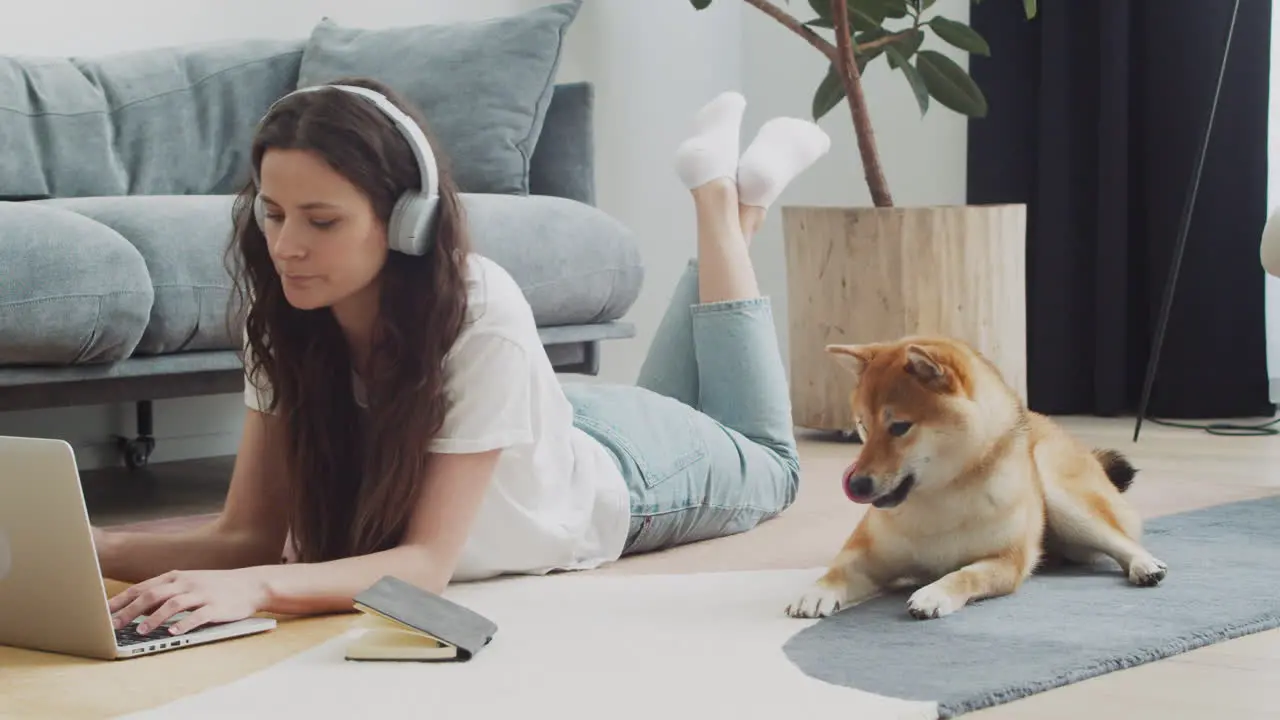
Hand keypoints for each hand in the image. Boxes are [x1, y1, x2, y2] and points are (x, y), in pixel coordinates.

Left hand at [108, 568, 268, 634]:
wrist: (251, 585)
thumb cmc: (216, 587)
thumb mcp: (189, 583)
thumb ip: (165, 592)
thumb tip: (135, 607)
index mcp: (177, 577)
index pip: (142, 587)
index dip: (122, 599)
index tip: (102, 612)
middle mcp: (187, 583)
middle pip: (153, 594)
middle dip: (130, 610)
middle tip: (112, 625)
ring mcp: (202, 594)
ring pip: (173, 604)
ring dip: (154, 619)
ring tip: (139, 632)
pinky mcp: (216, 607)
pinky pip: (198, 616)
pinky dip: (184, 624)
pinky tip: (172, 633)